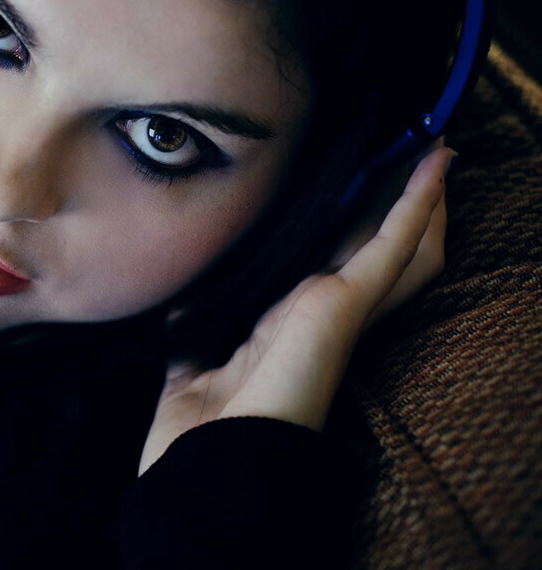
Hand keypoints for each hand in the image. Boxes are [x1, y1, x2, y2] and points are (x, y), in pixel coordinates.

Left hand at [139, 146, 452, 474]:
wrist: (202, 462)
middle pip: (376, 252)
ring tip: (435, 152)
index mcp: (288, 324)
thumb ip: (193, 322)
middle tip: (414, 156)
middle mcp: (319, 314)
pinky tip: (433, 166)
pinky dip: (416, 203)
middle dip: (396, 206)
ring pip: (403, 248)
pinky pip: (392, 247)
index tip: (353, 182)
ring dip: (421, 199)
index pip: (333, 264)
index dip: (352, 226)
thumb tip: (180, 294)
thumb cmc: (195, 425)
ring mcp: (338, 310)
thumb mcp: (190, 355)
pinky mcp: (343, 306)